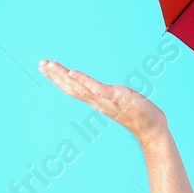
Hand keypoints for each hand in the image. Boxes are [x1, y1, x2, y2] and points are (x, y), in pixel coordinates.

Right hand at [39, 59, 167, 141]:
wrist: (152, 128)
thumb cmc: (138, 114)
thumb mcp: (117, 101)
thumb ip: (107, 95)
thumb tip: (99, 89)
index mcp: (96, 101)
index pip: (72, 89)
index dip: (58, 79)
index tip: (45, 68)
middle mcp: (97, 101)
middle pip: (71, 87)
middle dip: (55, 76)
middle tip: (41, 64)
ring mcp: (106, 100)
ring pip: (80, 87)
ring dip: (63, 76)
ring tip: (50, 64)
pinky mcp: (117, 97)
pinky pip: (97, 89)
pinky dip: (84, 81)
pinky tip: (73, 72)